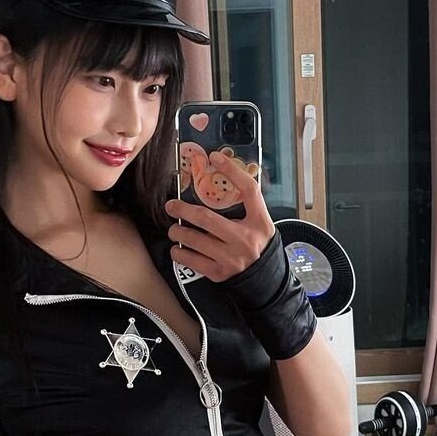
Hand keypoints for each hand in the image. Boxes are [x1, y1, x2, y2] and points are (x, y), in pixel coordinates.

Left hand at [164, 150, 275, 282]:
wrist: (265, 279)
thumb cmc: (258, 244)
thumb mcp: (260, 223)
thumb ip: (246, 203)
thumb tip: (223, 174)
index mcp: (259, 223)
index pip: (249, 190)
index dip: (232, 171)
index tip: (215, 157)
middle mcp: (244, 240)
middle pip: (206, 218)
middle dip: (183, 210)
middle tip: (171, 206)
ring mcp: (230, 258)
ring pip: (193, 240)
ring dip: (178, 232)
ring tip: (174, 229)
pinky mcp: (219, 273)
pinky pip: (190, 260)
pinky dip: (179, 252)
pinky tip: (178, 248)